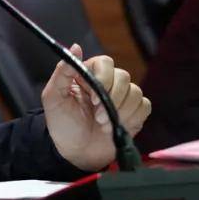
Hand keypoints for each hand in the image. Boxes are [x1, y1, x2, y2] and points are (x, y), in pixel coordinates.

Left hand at [41, 44, 151, 171]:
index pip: (105, 63)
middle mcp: (107, 82)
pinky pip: (144, 105)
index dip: (103, 79)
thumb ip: (62, 72)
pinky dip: (133, 117)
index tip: (93, 99)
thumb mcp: (54, 97)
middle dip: (112, 99)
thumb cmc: (62, 124)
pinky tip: (118, 126)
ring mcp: (122, 97)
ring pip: (135, 92)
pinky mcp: (134, 112)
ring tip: (103, 124)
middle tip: (98, 117)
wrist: (75, 152)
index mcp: (88, 74)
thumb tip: (75, 47)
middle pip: (123, 76)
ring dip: (121, 111)